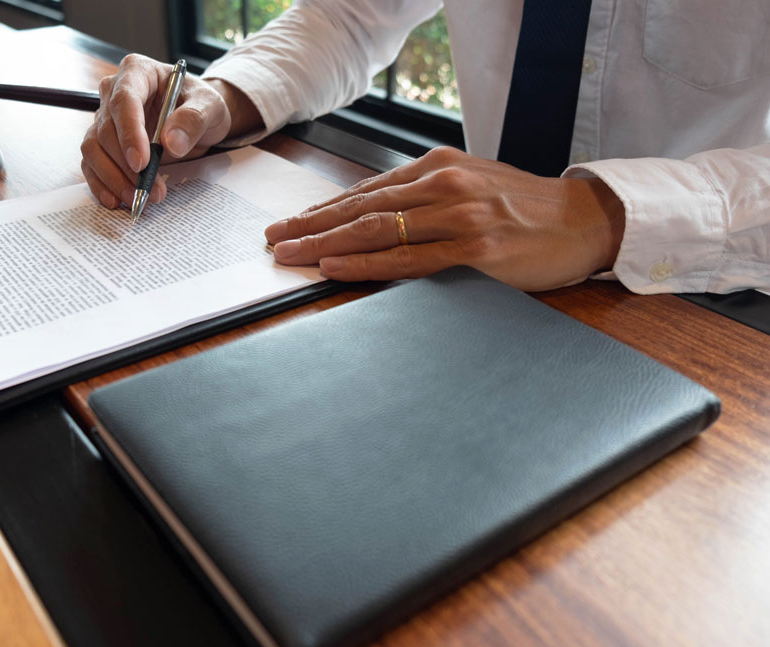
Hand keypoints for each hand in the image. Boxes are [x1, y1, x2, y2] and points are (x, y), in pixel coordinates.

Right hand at [81, 54, 260, 208]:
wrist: (197, 117)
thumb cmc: (200, 104)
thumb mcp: (210, 107)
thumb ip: (194, 120)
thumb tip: (171, 143)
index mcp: (137, 72)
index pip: (124, 100)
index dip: (129, 133)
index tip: (142, 162)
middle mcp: (114, 92)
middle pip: (106, 130)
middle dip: (126, 166)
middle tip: (150, 190)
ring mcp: (105, 118)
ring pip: (94, 149)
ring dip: (113, 178)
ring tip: (139, 198)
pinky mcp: (103, 143)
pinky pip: (92, 164)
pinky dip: (102, 184)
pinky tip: (116, 200)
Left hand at [264, 147, 625, 290]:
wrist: (583, 222)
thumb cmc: (522, 210)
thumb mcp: (469, 189)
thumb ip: (423, 201)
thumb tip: (372, 221)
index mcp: (437, 167)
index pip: (366, 192)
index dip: (322, 210)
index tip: (290, 224)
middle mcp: (442, 184)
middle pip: (361, 209)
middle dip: (310, 226)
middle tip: (273, 241)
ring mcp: (458, 215)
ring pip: (377, 231)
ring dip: (325, 244)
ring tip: (289, 256)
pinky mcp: (475, 247)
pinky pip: (408, 259)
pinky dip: (366, 264)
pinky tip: (334, 268)